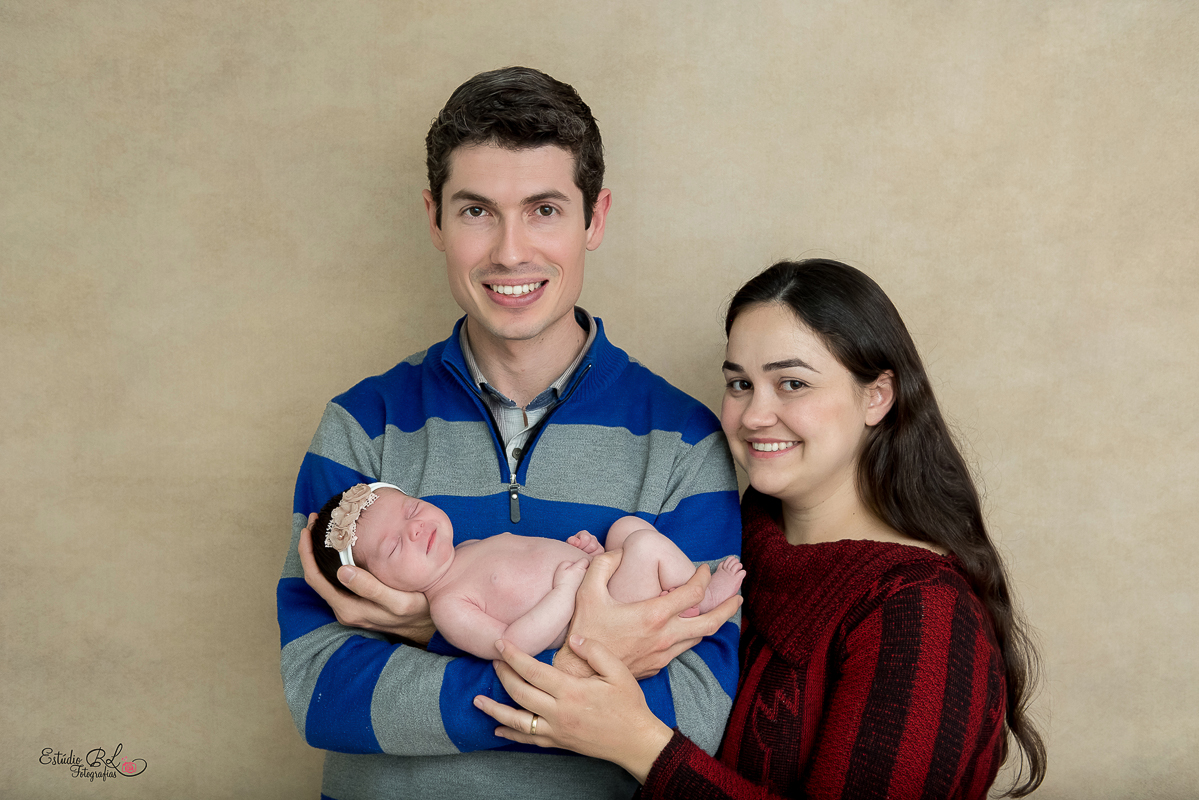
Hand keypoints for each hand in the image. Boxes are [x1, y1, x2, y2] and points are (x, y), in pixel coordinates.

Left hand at [299, 513, 435, 643]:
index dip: (307, 552)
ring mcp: (349, 607)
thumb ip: (371, 589)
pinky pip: (335, 580)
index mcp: (348, 609)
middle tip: (316, 520)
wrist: (429, 628)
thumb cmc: (418, 612)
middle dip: (310, 547)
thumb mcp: (398, 601)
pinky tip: (341, 544)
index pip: (315, 578)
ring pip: (324, 578)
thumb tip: (342, 571)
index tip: (309, 528)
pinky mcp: (357, 603)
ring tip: (324, 528)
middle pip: (315, 576)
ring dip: (319, 553)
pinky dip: (332, 560)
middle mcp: (344, 610)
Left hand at [474, 636, 673, 783]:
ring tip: (477, 700)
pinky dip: (511, 734)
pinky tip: (498, 729)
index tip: (499, 644)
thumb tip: (573, 639)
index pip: (533, 670)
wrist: (637, 741)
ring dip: (495, 709)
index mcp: (572, 691)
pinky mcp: (559, 742)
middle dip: (502, 674)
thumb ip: (595, 651)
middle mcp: (559, 712)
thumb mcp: (619, 672)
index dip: (513, 655)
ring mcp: (557, 730)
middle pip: (520, 692)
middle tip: (493, 660)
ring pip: (517, 720)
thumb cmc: (629, 705)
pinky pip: (529, 739)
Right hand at [554, 549, 741, 678]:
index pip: (693, 592)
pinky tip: (689, 629)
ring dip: (712, 623)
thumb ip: (605, 563)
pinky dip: (691, 636)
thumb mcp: (588, 591)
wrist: (580, 674)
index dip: (703, 577)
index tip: (705, 569)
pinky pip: (682, 649)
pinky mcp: (658, 666)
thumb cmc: (584, 630)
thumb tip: (621, 550)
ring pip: (699, 638)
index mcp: (654, 615)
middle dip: (729, 607)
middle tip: (738, 597)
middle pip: (710, 622)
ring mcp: (663, 654)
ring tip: (721, 613)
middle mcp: (665, 636)